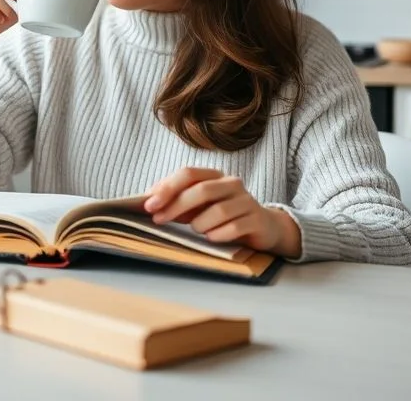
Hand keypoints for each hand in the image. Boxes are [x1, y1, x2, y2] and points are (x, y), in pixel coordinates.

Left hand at [143, 168, 301, 257]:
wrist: (263, 227)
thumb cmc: (223, 215)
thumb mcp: (198, 206)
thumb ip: (176, 200)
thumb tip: (148, 199)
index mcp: (215, 176)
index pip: (189, 174)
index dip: (167, 188)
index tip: (149, 205)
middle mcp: (232, 184)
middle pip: (202, 190)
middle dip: (176, 206)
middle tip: (159, 220)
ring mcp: (247, 201)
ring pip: (218, 210)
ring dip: (200, 223)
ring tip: (197, 231)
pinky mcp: (257, 220)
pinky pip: (234, 227)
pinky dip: (218, 234)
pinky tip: (212, 238)